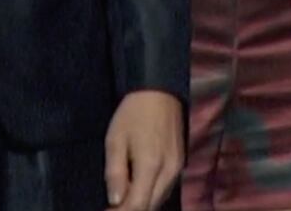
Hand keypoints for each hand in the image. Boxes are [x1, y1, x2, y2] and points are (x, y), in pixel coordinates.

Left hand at [103, 89, 183, 210]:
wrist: (159, 92)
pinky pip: (166, 189)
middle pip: (150, 206)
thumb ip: (115, 173)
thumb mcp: (115, 141)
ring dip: (141, 205)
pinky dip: (151, 196)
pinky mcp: (181, 163)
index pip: (136, 205)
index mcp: (151, 166)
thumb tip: (115, 201)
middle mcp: (169, 171)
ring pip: (159, 199)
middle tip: (110, 209)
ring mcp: (178, 168)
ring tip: (122, 202)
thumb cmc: (132, 115)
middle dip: (130, 210)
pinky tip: (137, 192)